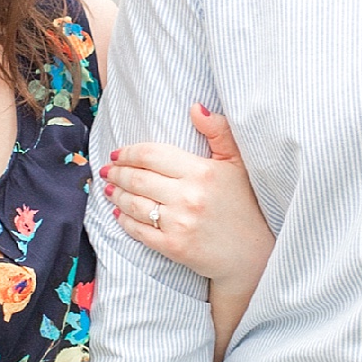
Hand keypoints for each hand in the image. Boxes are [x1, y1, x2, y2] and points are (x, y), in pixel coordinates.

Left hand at [103, 107, 274, 289]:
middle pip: (137, 178)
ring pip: (133, 204)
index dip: (129, 152)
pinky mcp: (173, 247)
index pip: (152, 155)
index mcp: (202, 172)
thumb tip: (195, 107)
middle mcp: (188, 197)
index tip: (118, 153)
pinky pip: (138, 230)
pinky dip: (123, 220)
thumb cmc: (244, 205)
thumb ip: (219, 131)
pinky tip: (119, 212)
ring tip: (109, 188)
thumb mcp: (237, 163)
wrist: (253, 254)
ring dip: (115, 194)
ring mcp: (179, 224)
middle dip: (116, 172)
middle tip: (108, 169)